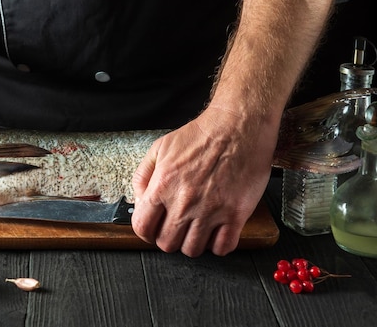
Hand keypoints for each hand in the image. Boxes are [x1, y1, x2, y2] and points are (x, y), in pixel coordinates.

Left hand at [131, 107, 276, 256]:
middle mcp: (185, 202)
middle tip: (177, 227)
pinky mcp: (236, 214)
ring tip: (197, 229)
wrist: (238, 126)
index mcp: (163, 186)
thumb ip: (143, 176)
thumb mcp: (160, 148)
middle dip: (169, 238)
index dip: (146, 233)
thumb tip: (138, 200)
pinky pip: (223, 247)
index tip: (153, 230)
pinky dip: (218, 245)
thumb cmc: (202, 135)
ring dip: (193, 242)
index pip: (142, 228)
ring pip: (193, 250)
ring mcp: (211, 211)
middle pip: (167, 244)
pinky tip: (217, 232)